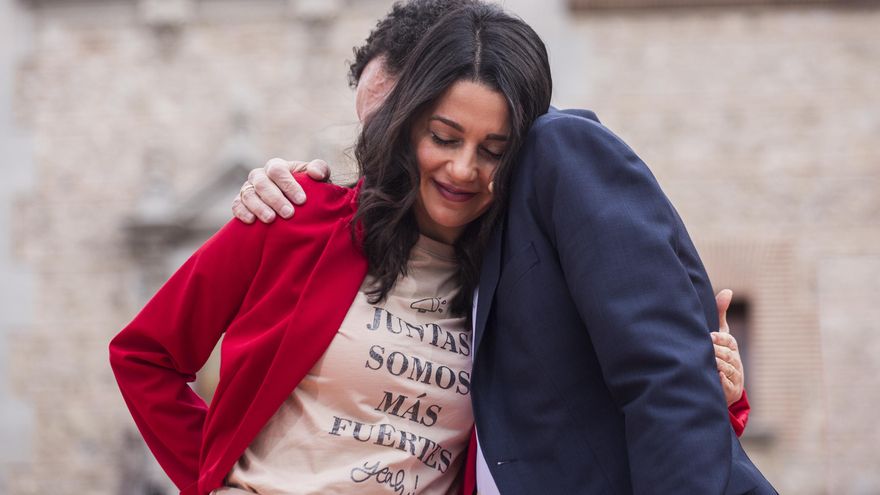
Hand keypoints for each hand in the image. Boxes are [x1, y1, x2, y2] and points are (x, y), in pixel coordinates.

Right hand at [231, 158, 330, 223]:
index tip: (302, 201)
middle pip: (262, 183)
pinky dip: (242, 212)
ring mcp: (248, 189)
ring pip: (248, 194)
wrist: (296, 206)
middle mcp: (259, 176)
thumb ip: (320, 169)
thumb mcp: (317, 177)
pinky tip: (252, 221)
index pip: (278, 171)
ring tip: (271, 219)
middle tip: (289, 214)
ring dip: (259, 207)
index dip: (288, 185)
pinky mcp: (240, 203)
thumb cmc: (308, 188)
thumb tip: (316, 174)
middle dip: (275, 199)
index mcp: (276, 166)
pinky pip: (236, 205)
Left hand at [711, 289, 743, 405]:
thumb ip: (721, 312)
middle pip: (724, 354)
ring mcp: (735, 376)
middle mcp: (735, 361)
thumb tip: (728, 290)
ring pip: (724, 368)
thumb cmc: (718, 353)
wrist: (722, 385)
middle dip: (712, 353)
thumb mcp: (719, 333)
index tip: (707, 337)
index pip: (727, 340)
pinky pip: (726, 384)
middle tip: (701, 351)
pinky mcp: (731, 391)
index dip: (717, 339)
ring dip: (713, 366)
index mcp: (731, 346)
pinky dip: (720, 380)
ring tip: (703, 364)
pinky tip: (714, 377)